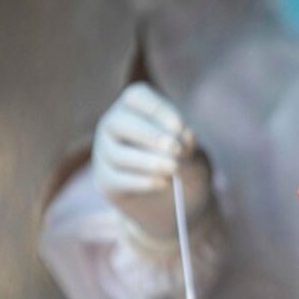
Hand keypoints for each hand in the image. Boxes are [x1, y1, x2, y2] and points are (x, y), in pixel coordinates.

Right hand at [92, 82, 196, 238]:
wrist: (175, 202)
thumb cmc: (184, 165)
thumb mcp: (194, 154)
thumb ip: (189, 146)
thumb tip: (184, 137)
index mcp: (136, 107)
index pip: (137, 97)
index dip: (157, 109)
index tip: (180, 126)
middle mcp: (114, 125)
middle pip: (119, 122)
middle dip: (149, 135)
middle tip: (175, 149)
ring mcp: (105, 153)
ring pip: (116, 154)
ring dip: (147, 161)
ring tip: (173, 168)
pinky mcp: (105, 181)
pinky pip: (115, 179)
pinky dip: (141, 181)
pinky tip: (163, 183)